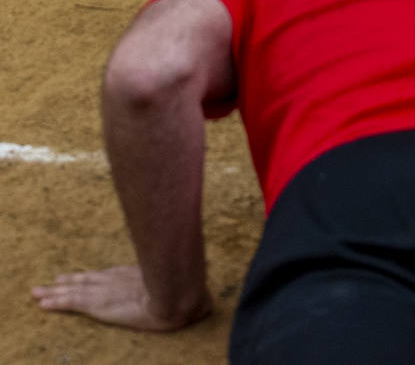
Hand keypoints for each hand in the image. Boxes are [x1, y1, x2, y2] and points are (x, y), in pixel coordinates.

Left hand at [32, 265, 211, 331]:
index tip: (78, 276)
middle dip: (68, 282)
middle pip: (87, 281)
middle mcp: (117, 281)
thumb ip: (192, 298)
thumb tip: (209, 304)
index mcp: (135, 279)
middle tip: (50, 282)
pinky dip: (57, 302)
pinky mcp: (99, 304)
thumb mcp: (187, 296)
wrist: (177, 296)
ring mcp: (107, 291)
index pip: (107, 278)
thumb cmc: (186, 295)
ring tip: (38, 293)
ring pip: (74, 291)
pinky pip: (72, 303)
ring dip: (55, 292)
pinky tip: (44, 303)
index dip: (91, 278)